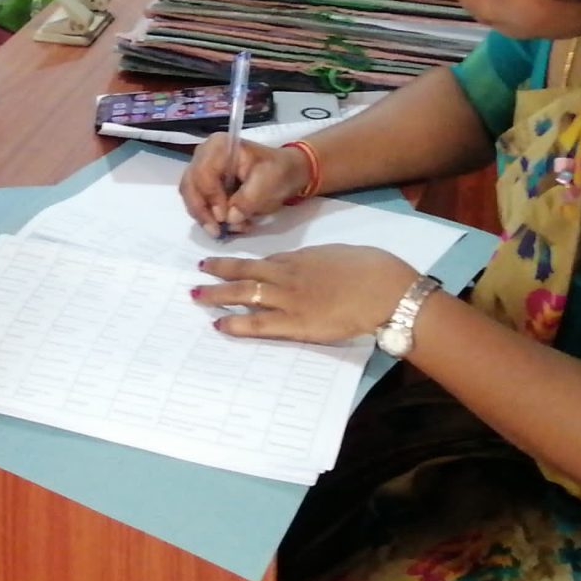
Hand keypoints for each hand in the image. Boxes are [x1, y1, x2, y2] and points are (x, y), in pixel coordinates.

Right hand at [181, 136, 311, 234]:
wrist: (286, 172)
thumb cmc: (278, 172)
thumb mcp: (268, 184)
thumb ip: (247, 201)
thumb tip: (229, 219)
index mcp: (220, 146)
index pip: (203, 173)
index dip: (211, 198)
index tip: (224, 218)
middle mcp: (205, 155)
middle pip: (190, 185)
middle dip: (202, 211)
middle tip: (217, 232)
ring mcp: (202, 169)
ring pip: (191, 197)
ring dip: (206, 217)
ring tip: (226, 230)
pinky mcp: (205, 184)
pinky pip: (198, 203)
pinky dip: (210, 217)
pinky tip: (228, 225)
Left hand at [191, 245, 419, 343]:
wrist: (384, 289)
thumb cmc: (370, 268)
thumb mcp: (337, 255)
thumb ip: (317, 260)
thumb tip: (307, 264)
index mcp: (300, 258)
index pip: (264, 260)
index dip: (242, 262)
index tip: (226, 263)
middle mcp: (286, 275)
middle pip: (244, 271)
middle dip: (219, 271)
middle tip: (199, 271)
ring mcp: (288, 300)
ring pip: (243, 293)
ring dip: (217, 294)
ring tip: (196, 296)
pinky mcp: (295, 324)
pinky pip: (258, 324)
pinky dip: (236, 323)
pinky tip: (219, 324)